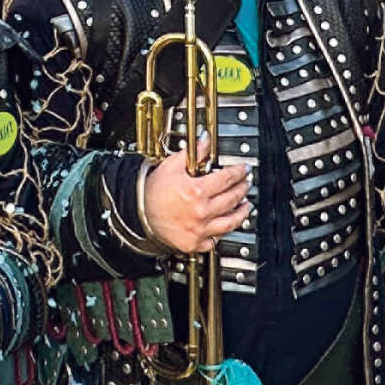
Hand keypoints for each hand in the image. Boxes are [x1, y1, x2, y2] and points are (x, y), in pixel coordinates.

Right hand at [142, 136, 249, 253]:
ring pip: (230, 223)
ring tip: (246, 205)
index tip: (243, 170)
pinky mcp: (194, 243)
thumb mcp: (172, 166)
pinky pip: (215, 240)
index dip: (239, 172)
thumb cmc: (152, 191)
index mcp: (196, 191)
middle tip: (246, 183)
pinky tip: (226, 224)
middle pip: (232, 199)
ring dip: (241, 213)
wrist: (138, 213)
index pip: (227, 179)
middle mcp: (200, 212)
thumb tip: (206, 140)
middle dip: (243, 189)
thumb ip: (193, 153)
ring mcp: (198, 230)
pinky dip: (222, 232)